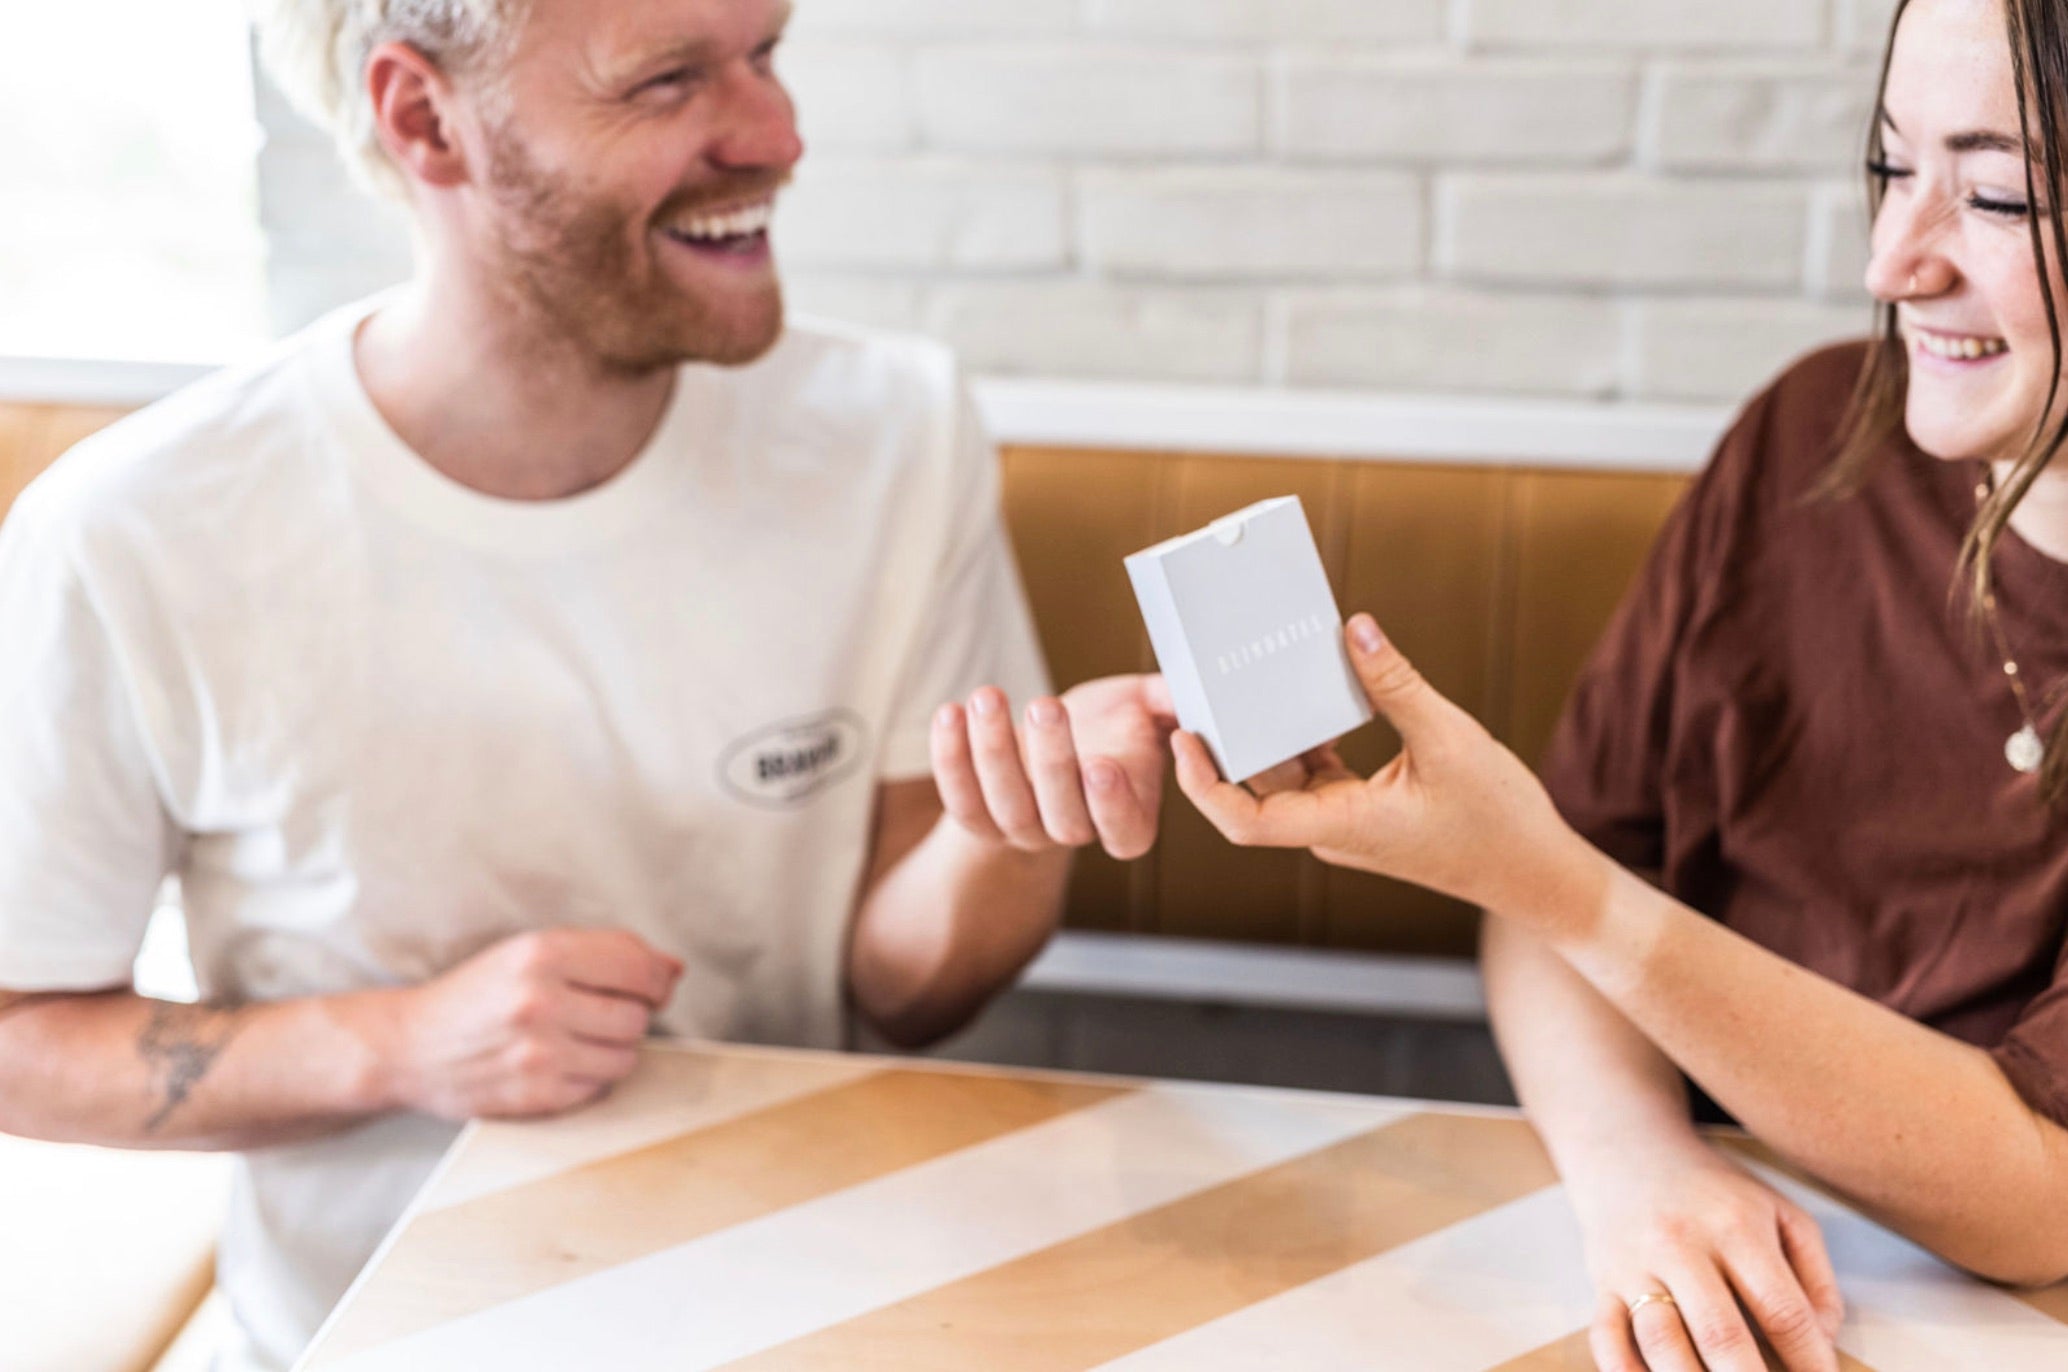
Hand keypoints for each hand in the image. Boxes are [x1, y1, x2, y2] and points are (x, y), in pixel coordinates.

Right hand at [373, 928, 681, 1120]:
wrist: (408, 1046)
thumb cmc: (475, 995)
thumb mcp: (530, 953)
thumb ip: (605, 954)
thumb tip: (673, 968)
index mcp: (542, 953)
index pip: (637, 963)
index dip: (655, 978)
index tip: (649, 985)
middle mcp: (541, 1000)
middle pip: (637, 1014)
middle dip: (628, 1014)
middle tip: (595, 1013)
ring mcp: (539, 1051)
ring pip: (626, 1055)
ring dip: (613, 1048)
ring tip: (577, 1038)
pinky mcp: (536, 1093)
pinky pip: (599, 1087)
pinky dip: (591, 1077)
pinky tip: (560, 1063)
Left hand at [931, 674, 1175, 860]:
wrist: (1056, 741)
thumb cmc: (1109, 726)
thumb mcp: (1147, 709)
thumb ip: (1172, 701)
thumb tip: (1194, 685)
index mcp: (1129, 820)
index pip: (1123, 830)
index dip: (1112, 804)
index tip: (1102, 763)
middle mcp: (1075, 831)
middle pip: (1062, 815)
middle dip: (1052, 760)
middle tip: (1047, 706)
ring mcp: (1023, 829)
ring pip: (1007, 804)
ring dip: (993, 750)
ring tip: (989, 698)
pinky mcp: (978, 817)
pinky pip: (961, 797)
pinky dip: (950, 757)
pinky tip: (951, 714)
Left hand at [1172, 614, 1607, 932]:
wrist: (1537, 875)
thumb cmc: (1500, 823)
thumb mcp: (1451, 740)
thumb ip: (1396, 684)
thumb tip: (1355, 630)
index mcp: (1342, 826)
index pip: (1246, 820)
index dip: (1204, 784)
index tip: (1184, 740)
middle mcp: (1332, 829)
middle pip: (1261, 785)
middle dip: (1233, 738)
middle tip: (1211, 680)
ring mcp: (1346, 823)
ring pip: (1289, 775)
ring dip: (1273, 732)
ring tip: (1254, 676)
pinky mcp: (1363, 811)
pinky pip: (1319, 771)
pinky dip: (1310, 736)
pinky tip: (1315, 693)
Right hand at [1570, 1139, 1844, 1371]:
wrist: (1627, 1151)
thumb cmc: (1715, 1193)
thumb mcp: (1779, 1213)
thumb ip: (1815, 1275)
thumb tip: (1823, 1339)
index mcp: (1735, 1227)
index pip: (1782, 1310)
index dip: (1811, 1361)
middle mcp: (1680, 1245)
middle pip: (1720, 1334)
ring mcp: (1634, 1266)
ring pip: (1661, 1342)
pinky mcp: (1602, 1284)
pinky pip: (1607, 1339)